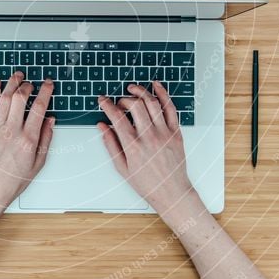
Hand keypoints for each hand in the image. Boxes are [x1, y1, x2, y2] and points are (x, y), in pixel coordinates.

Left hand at [0, 72, 54, 214]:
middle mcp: (12, 131)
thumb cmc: (15, 178)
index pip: (39, 108)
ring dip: (12, 84)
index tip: (48, 84)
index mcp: (28, 139)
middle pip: (20, 98)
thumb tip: (50, 119)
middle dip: (27, 85)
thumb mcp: (39, 162)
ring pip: (4, 98)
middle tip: (31, 82)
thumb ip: (46, 138)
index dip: (45, 92)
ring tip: (18, 76)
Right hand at [97, 81, 195, 217]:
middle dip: (123, 99)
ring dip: (140, 92)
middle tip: (119, 102)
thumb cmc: (147, 183)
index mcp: (133, 146)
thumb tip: (102, 126)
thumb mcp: (122, 167)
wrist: (171, 192)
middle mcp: (149, 137)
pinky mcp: (176, 133)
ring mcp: (164, 133)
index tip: (102, 100)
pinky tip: (156, 86)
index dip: (107, 105)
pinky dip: (163, 94)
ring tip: (133, 89)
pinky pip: (170, 108)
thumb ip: (110, 144)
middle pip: (134, 106)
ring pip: (152, 103)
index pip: (117, 117)